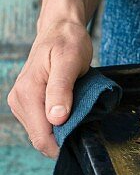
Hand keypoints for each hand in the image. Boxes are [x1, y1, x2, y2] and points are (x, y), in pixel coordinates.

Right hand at [7, 19, 92, 156]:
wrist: (60, 29)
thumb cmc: (68, 42)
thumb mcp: (69, 62)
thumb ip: (61, 90)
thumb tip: (56, 119)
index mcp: (27, 93)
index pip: (42, 137)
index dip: (63, 145)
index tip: (83, 138)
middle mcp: (19, 101)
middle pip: (41, 138)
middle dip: (63, 138)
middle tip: (85, 123)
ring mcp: (21, 103)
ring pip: (42, 134)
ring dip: (61, 131)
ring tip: (77, 113)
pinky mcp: (27, 104)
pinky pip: (43, 125)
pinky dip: (58, 124)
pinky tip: (69, 112)